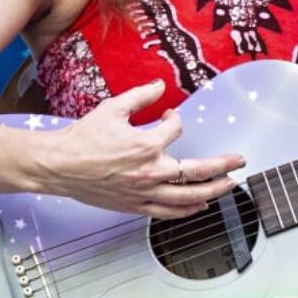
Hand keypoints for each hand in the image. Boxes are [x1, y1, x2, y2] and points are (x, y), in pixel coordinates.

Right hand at [34, 79, 245, 218]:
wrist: (58, 166)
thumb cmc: (83, 138)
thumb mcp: (112, 108)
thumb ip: (141, 95)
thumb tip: (161, 85)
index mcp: (146, 144)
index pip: (176, 128)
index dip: (175, 118)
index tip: (169, 116)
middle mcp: (149, 171)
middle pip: (197, 170)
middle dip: (223, 164)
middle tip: (239, 160)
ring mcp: (143, 191)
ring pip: (187, 196)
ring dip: (213, 190)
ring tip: (229, 185)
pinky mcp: (135, 206)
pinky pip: (167, 212)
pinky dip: (187, 210)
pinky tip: (200, 206)